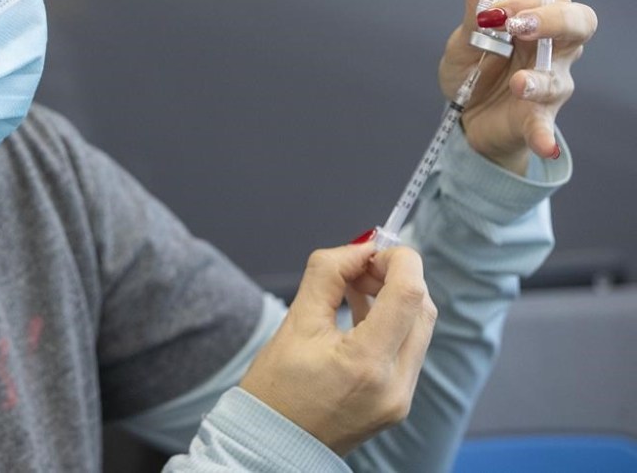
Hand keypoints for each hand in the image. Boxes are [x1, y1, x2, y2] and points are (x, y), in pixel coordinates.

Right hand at [239, 243, 436, 455]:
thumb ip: (328, 275)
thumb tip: (357, 248)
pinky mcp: (397, 403)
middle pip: (421, 309)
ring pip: (419, 328)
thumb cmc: (275, 392)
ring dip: (395, 298)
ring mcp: (400, 398)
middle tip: (360, 266)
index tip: (372, 249)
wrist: (271, 445)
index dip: (397, 260)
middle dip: (396, 276)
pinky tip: (361, 310)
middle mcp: (394, 385)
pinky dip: (391, 323)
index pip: (408, 293)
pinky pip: (407, 350)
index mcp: (366, 364)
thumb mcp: (295, 322)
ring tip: (355, 285)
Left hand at [439, 0, 597, 173]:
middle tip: (519, 26)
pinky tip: (547, 147)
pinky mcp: (535, 121)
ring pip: (559, 78)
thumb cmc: (475, 70)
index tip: (491, 9)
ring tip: (517, 82)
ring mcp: (548, 88)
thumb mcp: (466, 39)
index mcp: (539, 24)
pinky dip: (546, 137)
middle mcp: (553, 52)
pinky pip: (545, 128)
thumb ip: (473, 9)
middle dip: (552, 20)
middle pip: (578, 25)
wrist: (466, 115)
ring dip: (538, 79)